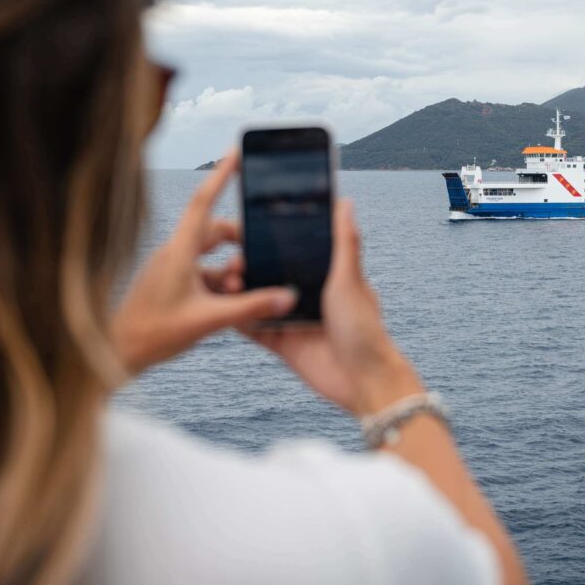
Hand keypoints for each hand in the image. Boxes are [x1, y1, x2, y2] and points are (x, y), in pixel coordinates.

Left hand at [111, 155, 296, 374]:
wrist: (116, 353)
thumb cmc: (154, 334)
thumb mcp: (209, 320)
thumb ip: (251, 308)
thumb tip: (286, 296)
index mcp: (179, 251)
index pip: (203, 202)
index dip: (221, 175)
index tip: (236, 153)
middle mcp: (173, 253)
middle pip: (214, 230)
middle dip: (239, 240)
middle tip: (259, 255)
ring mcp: (170, 268)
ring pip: (209, 254)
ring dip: (230, 267)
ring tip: (243, 288)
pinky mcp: (169, 283)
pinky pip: (201, 272)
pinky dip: (219, 282)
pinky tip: (230, 302)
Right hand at [243, 199, 424, 415]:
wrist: (363, 382)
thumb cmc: (365, 329)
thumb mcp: (350, 280)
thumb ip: (344, 243)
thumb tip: (345, 202)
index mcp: (326, 277)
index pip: (294, 252)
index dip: (272, 241)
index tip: (249, 229)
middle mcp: (308, 296)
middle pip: (271, 275)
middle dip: (250, 266)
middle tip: (232, 260)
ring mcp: (293, 320)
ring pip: (258, 300)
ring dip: (239, 291)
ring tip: (223, 281)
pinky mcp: (282, 345)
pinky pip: (254, 329)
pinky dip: (237, 319)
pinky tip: (220, 308)